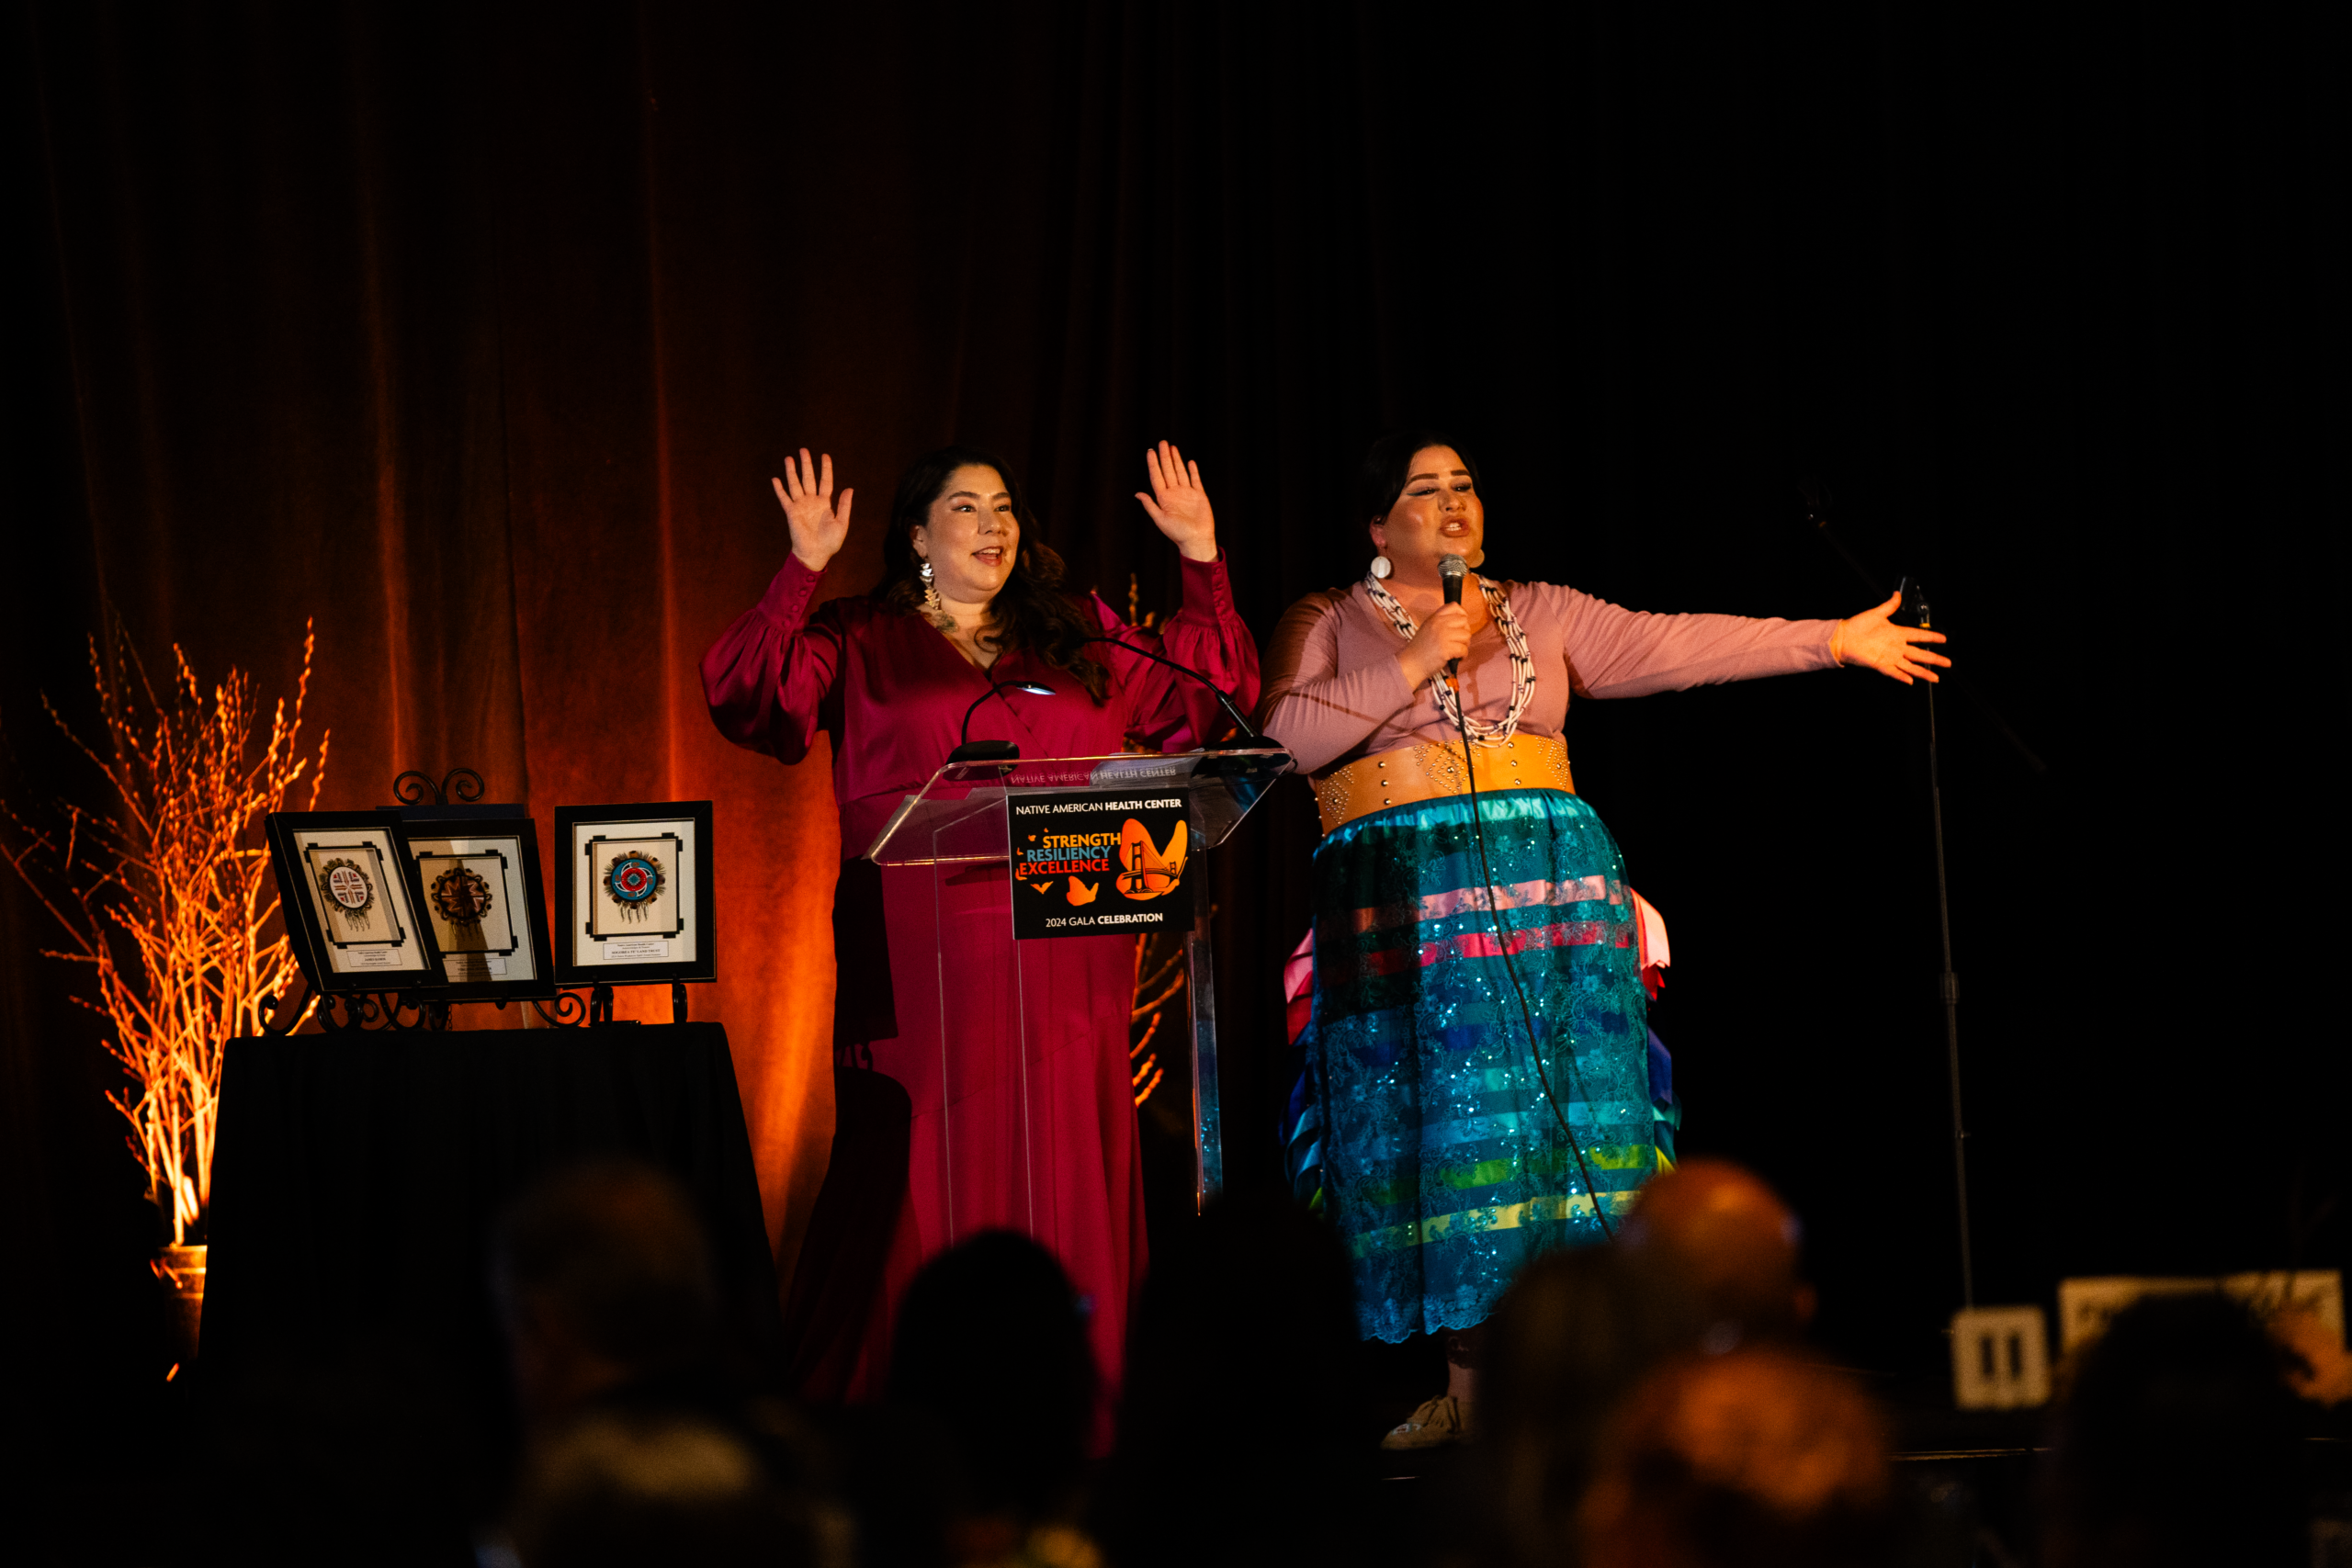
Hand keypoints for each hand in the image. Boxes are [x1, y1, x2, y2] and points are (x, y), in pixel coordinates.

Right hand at [772, 449, 852, 571]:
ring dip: (792, 472)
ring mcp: (800, 506)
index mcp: (825, 503)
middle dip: (806, 464)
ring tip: (789, 458)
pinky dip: (780, 489)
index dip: (826, 468)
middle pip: (808, 478)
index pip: (825, 481)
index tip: (824, 455)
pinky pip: (784, 498)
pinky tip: (775, 479)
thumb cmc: (830, 542)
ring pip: (795, 484)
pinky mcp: (791, 513)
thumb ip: (844, 506)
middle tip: (803, 450)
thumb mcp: (842, 523)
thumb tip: (849, 488)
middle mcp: (812, 501)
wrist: (815, 554)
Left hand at [1134, 440, 1217, 561]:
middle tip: (1162, 443)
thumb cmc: (1178, 533)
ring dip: (1176, 460)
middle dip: (1165, 456)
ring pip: (1180, 472)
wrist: (1197, 540)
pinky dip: (1192, 471)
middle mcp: (1174, 493)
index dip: (1153, 463)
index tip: (1150, 451)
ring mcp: (1187, 493)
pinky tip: (1189, 462)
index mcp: (1164, 498)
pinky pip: (1195, 480)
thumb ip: (1150, 505)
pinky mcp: (1199, 495)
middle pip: (1168, 470)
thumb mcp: (1161, 520)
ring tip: (1172, 448)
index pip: (1157, 476)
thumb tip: (1137, 494)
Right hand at [1397, 602, 1471, 688]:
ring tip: (1457, 651)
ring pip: (1466, 635)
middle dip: (1465, 631)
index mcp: (1434, 618)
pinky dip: (1463, 655)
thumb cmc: (1420, 650)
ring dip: (1465, 645)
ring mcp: (1442, 635)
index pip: (1454, 606)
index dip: (1462, 614)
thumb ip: (1441, 623)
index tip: (1461, 625)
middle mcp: (1438, 624)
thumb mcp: (1427, 629)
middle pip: (1464, 621)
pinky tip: (1457, 658)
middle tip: (1459, 641)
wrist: (1411, 664)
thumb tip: (1461, 623)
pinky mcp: (1446, 648)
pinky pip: (1464, 649)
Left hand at [1833, 590, 1949, 683]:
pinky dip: (1902, 676)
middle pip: (1920, 654)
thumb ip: (1889, 605)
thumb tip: (1897, 594)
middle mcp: (1896, 646)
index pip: (1919, 635)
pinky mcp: (1880, 664)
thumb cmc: (1857, 626)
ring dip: (1923, 672)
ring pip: (1911, 665)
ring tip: (1936, 677)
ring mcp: (1889, 656)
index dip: (1931, 637)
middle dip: (1934, 659)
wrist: (1842, 637)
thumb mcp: (1876, 613)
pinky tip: (1911, 681)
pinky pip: (1894, 672)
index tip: (1944, 639)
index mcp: (1897, 633)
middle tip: (1948, 663)